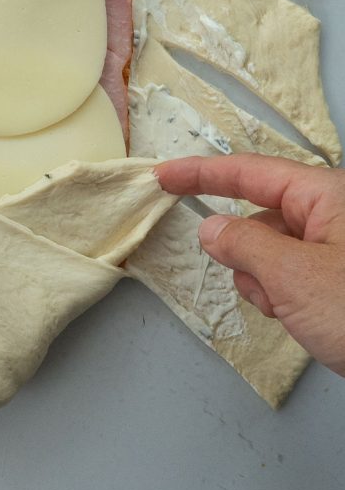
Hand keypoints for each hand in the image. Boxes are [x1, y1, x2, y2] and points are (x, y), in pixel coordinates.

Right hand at [155, 154, 344, 375]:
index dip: (200, 173)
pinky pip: (293, 272)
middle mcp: (333, 212)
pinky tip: (299, 318)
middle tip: (260, 287)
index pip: (248, 172)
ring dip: (265, 279)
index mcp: (326, 194)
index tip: (163, 176)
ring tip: (290, 310)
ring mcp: (338, 246)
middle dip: (246, 251)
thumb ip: (243, 245)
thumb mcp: (294, 277)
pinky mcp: (341, 276)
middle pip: (262, 216)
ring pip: (274, 249)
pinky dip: (283, 293)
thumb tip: (211, 228)